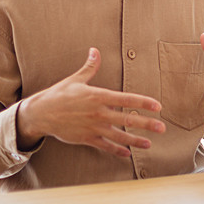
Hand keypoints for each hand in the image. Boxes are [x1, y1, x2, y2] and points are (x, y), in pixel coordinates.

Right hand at [16, 48, 165, 156]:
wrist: (40, 114)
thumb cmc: (59, 94)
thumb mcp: (75, 79)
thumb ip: (90, 66)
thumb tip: (95, 50)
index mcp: (98, 96)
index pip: (126, 99)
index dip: (143, 102)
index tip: (158, 106)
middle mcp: (98, 113)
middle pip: (127, 119)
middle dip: (146, 124)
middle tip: (162, 127)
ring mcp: (93, 128)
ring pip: (119, 136)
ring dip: (135, 140)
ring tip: (149, 143)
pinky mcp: (86, 139)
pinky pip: (105, 146)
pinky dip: (117, 150)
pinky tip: (127, 153)